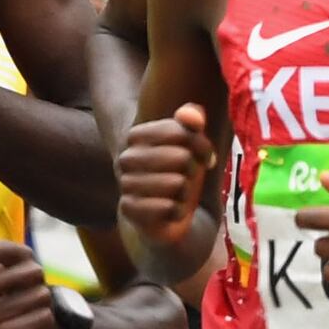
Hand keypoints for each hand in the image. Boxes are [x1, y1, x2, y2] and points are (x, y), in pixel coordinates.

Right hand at [118, 105, 214, 249]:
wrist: (164, 213)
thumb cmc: (179, 172)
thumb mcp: (190, 144)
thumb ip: (192, 121)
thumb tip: (192, 116)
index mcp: (136, 135)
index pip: (180, 131)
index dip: (201, 145)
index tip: (204, 155)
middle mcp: (126, 158)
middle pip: (182, 157)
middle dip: (194, 170)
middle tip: (189, 177)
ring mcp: (125, 184)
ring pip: (177, 184)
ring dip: (187, 192)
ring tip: (179, 194)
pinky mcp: (128, 209)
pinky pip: (168, 207)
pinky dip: (178, 211)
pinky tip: (172, 210)